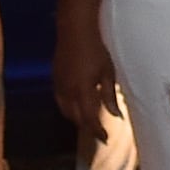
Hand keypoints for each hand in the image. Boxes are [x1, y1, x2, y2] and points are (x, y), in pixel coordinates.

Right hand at [53, 9, 120, 131]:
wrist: (75, 29)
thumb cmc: (96, 49)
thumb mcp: (107, 73)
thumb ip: (110, 96)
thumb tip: (116, 115)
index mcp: (82, 92)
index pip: (89, 119)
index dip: (97, 132)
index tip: (105, 140)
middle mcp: (67, 92)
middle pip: (75, 118)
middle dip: (87, 127)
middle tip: (99, 131)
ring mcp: (58, 85)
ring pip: (65, 111)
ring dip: (76, 118)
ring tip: (88, 119)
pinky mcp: (54, 78)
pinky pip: (60, 100)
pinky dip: (69, 107)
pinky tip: (77, 104)